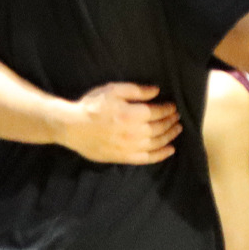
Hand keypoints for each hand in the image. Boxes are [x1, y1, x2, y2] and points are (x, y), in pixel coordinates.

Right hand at [57, 82, 181, 164]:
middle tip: (176, 117)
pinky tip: (170, 150)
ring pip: (157, 143)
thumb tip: (156, 91)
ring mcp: (130, 147)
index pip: (158, 112)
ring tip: (176, 130)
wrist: (71, 127)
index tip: (172, 107)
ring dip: (170, 136)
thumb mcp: (113, 90)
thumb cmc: (92, 106)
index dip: (168, 109)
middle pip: (160, 127)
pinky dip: (161, 155)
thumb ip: (136, 90)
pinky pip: (147, 158)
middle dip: (171, 121)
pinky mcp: (124, 157)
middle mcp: (134, 132)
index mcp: (133, 114)